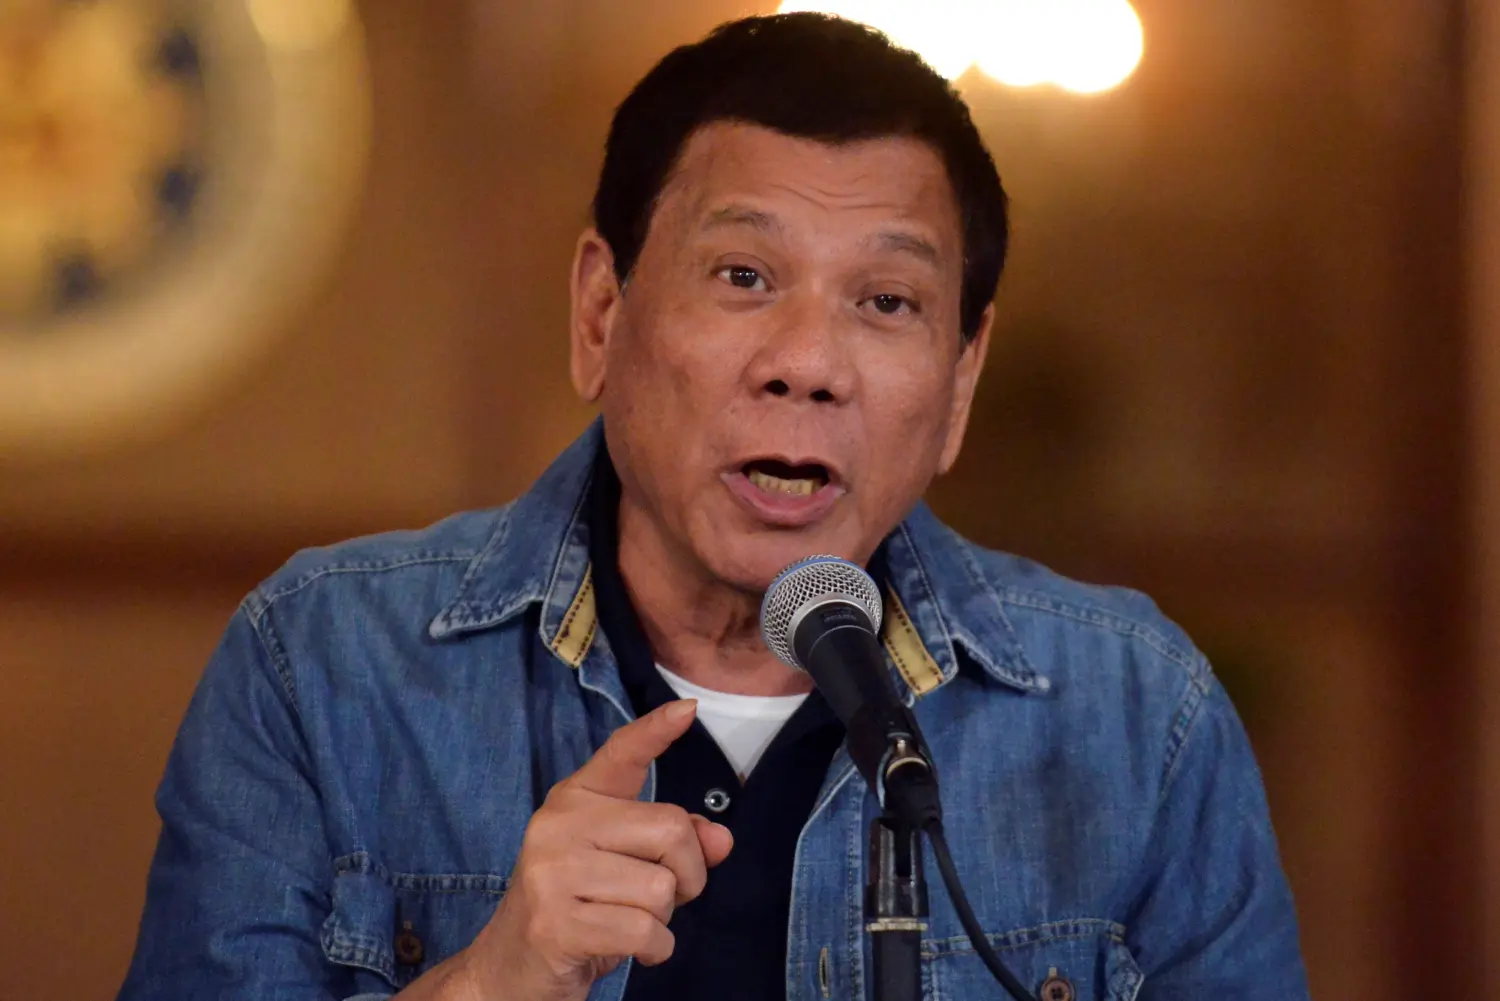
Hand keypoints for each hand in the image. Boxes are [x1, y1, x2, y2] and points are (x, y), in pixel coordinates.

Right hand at [446, 700, 733, 1000]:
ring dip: (664, 920)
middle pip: (672, 829)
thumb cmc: (578, 909)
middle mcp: (559, 824)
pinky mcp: (556, 923)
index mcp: (575, 800)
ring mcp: (552, 872)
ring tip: (628, 923)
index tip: (689, 708)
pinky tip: (628, 949)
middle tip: (660, 900)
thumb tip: (721, 839)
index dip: (656, 730)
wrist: (509, 970)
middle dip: (689, 874)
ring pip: (662, 888)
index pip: (621, 754)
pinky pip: (645, 930)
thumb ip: (673, 846)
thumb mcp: (626, 869)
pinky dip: (654, 949)